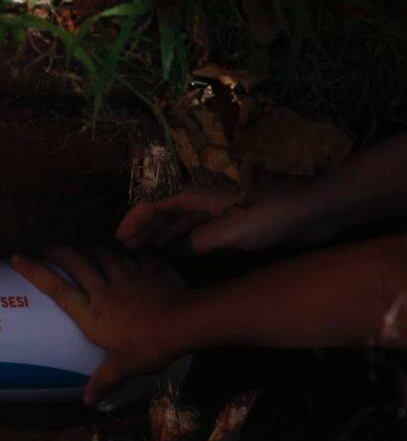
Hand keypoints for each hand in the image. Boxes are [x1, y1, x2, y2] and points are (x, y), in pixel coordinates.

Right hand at [10, 247, 191, 405]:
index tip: (16, 258)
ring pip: (104, 255)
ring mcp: (127, 278)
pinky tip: (131, 251)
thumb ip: (104, 381)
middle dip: (59, 252)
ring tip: (85, 247)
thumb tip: (87, 402)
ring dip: (92, 249)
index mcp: (91, 312)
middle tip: (49, 248)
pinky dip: (132, 253)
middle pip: (77, 263)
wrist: (183, 324)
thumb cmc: (148, 346)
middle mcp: (103, 290)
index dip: (34, 271)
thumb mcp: (124, 367)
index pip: (56, 288)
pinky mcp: (148, 273)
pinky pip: (137, 258)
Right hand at [115, 181, 337, 252]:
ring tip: (147, 252)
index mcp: (199, 188)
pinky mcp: (237, 214)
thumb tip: (179, 249)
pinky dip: (185, 236)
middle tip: (128, 250)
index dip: (135, 219)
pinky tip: (178, 250)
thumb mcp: (231, 231)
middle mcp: (206, 192)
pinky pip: (201, 225)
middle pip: (166, 208)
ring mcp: (222, 202)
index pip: (155, 201)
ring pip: (183, 217)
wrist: (320, 204)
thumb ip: (198, 241)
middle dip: (146, 228)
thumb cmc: (275, 212)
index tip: (119, 238)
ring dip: (164, 233)